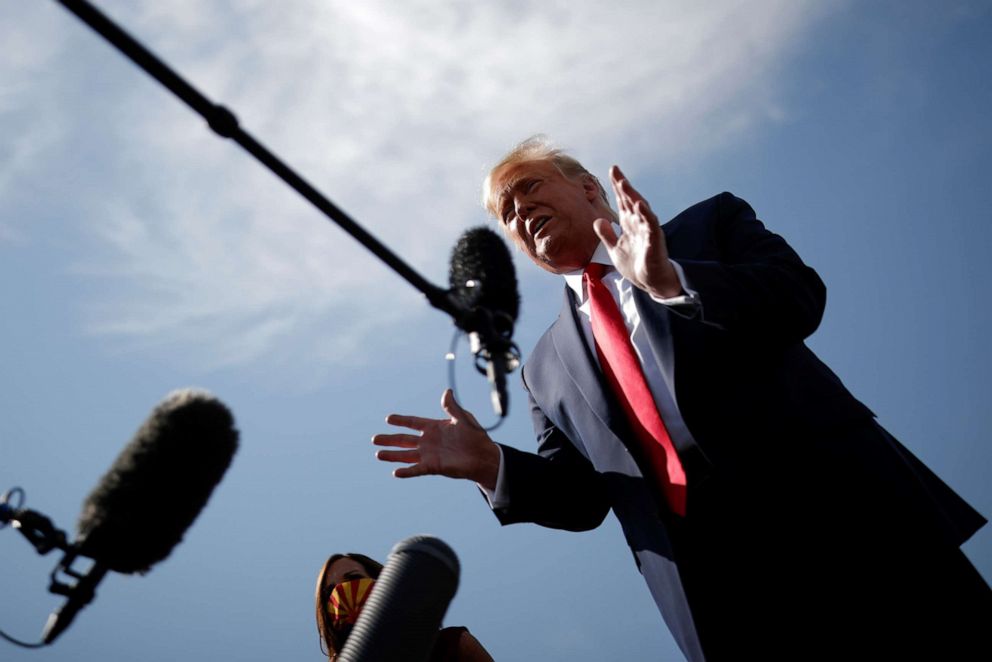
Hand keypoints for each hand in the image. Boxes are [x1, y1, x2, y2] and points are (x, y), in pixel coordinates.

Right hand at [373, 389, 499, 490]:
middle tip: (374, 439)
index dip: (401, 421)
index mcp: (434, 428)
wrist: (484, 456)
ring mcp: (429, 455)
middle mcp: (428, 442)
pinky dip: (406, 471)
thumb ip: (452, 407)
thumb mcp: (463, 419)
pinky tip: (395, 472)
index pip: (413, 423)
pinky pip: (417, 469)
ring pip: (406, 455)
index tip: (388, 419)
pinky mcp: (433, 467)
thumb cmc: (475, 437)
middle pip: (404, 440)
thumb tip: (447, 391)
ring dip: (392, 455)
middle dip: (389, 439)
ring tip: (378, 454)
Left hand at [593, 165, 681, 297]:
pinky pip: (651, 224)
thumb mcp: (614, 249)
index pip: (622, 201)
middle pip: (630, 200)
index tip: (612, 170)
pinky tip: (639, 205)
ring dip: (632, 196)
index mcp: (629, 224)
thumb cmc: (635, 265)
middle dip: (623, 186)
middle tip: (615, 170)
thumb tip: (598, 220)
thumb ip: (606, 234)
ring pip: (640, 209)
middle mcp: (639, 223)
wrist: (649, 282)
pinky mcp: (654, 240)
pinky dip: (646, 214)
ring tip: (623, 183)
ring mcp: (647, 230)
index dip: (617, 186)